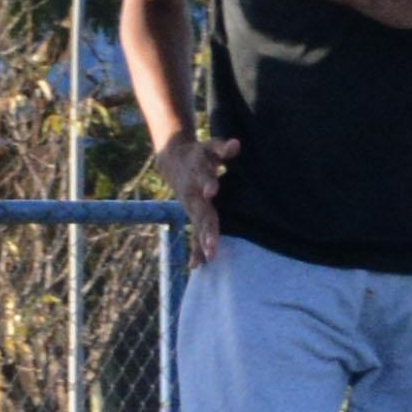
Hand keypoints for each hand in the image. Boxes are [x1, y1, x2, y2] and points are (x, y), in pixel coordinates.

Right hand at [156, 124, 225, 267]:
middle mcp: (193, 195)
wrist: (175, 161)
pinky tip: (195, 266)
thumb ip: (223, 148)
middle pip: (201, 211)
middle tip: (212, 244)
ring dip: (202, 242)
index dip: (207, 184)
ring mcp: (191, 207)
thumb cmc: (201, 155)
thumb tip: (236, 145)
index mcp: (198, 176)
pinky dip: (195, 250)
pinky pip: (194, 234)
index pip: (204, 181)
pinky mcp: (192, 215)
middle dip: (206, 228)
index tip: (211, 192)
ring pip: (198, 226)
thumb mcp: (210, 147)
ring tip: (210, 257)